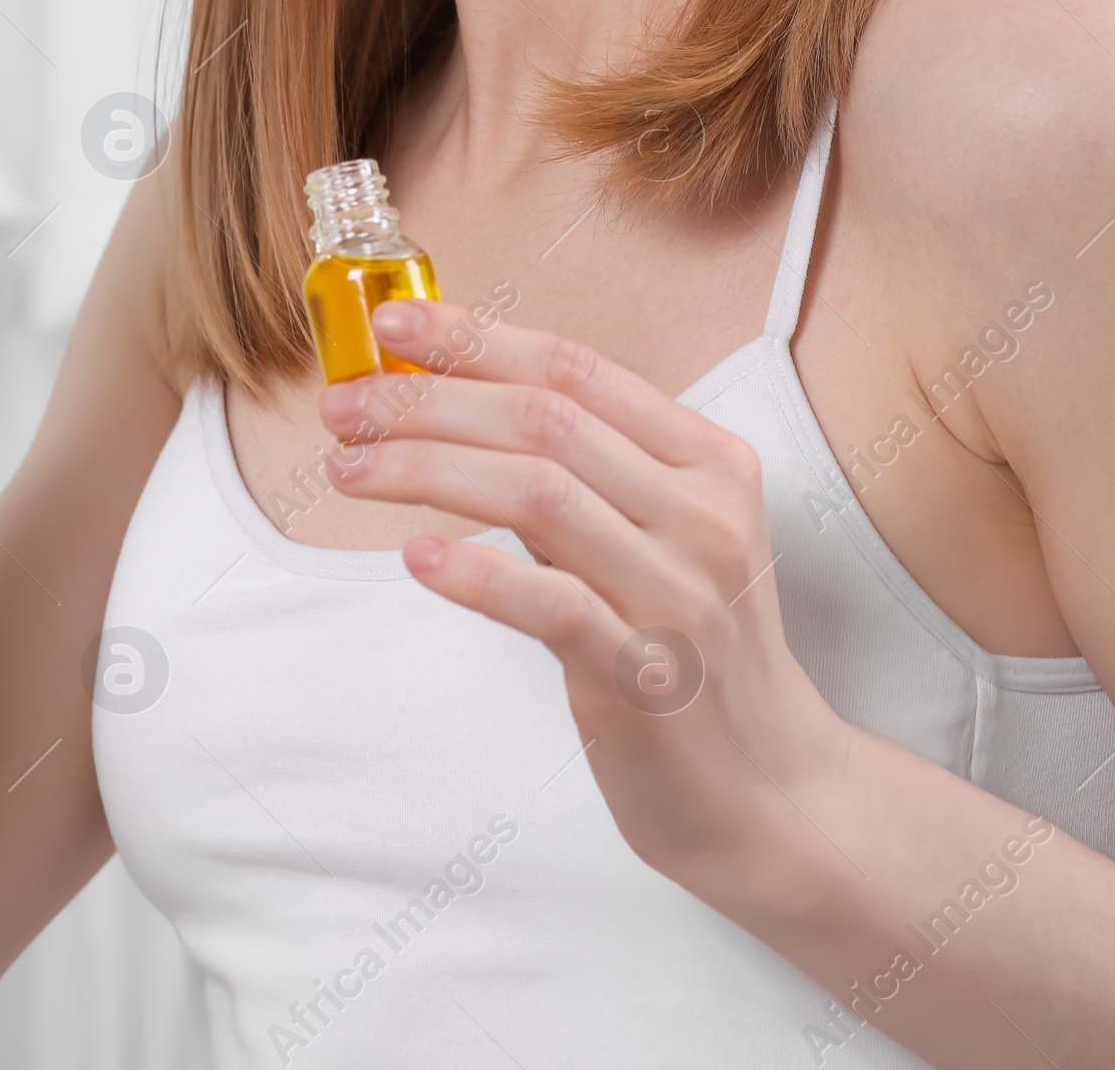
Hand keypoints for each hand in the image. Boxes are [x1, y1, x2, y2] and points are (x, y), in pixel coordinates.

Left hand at [318, 295, 851, 911]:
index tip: (391, 321)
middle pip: (545, 420)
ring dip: (426, 470)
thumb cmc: (691, 645)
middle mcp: (703, 515)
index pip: (577, 368)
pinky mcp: (648, 678)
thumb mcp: (659, 534)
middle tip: (343, 403)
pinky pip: (551, 605)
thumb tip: (448, 400)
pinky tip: (416, 558)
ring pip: (538, 495)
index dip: (477, 337)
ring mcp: (680, 595)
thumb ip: (582, 472)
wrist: (771, 792)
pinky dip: (477, 573)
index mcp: (709, 460)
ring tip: (348, 469)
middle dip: (428, 400)